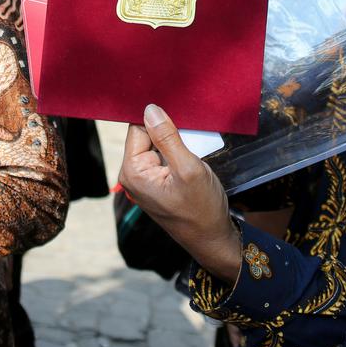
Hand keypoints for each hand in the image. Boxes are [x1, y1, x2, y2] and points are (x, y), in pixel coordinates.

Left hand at [118, 104, 241, 282]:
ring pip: (157, 143)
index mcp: (133, 171)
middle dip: (167, 128)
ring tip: (194, 140)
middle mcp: (133, 174)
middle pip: (146, 134)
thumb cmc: (202, 209)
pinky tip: (193, 150)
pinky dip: (178, 149)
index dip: (156, 116)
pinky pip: (164, 154)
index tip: (176, 110)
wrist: (212, 238)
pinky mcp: (157, 180)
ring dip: (175, 138)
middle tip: (190, 128)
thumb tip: (150, 109)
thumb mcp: (188, 169)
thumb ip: (168, 137)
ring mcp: (145, 178)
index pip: (137, 128)